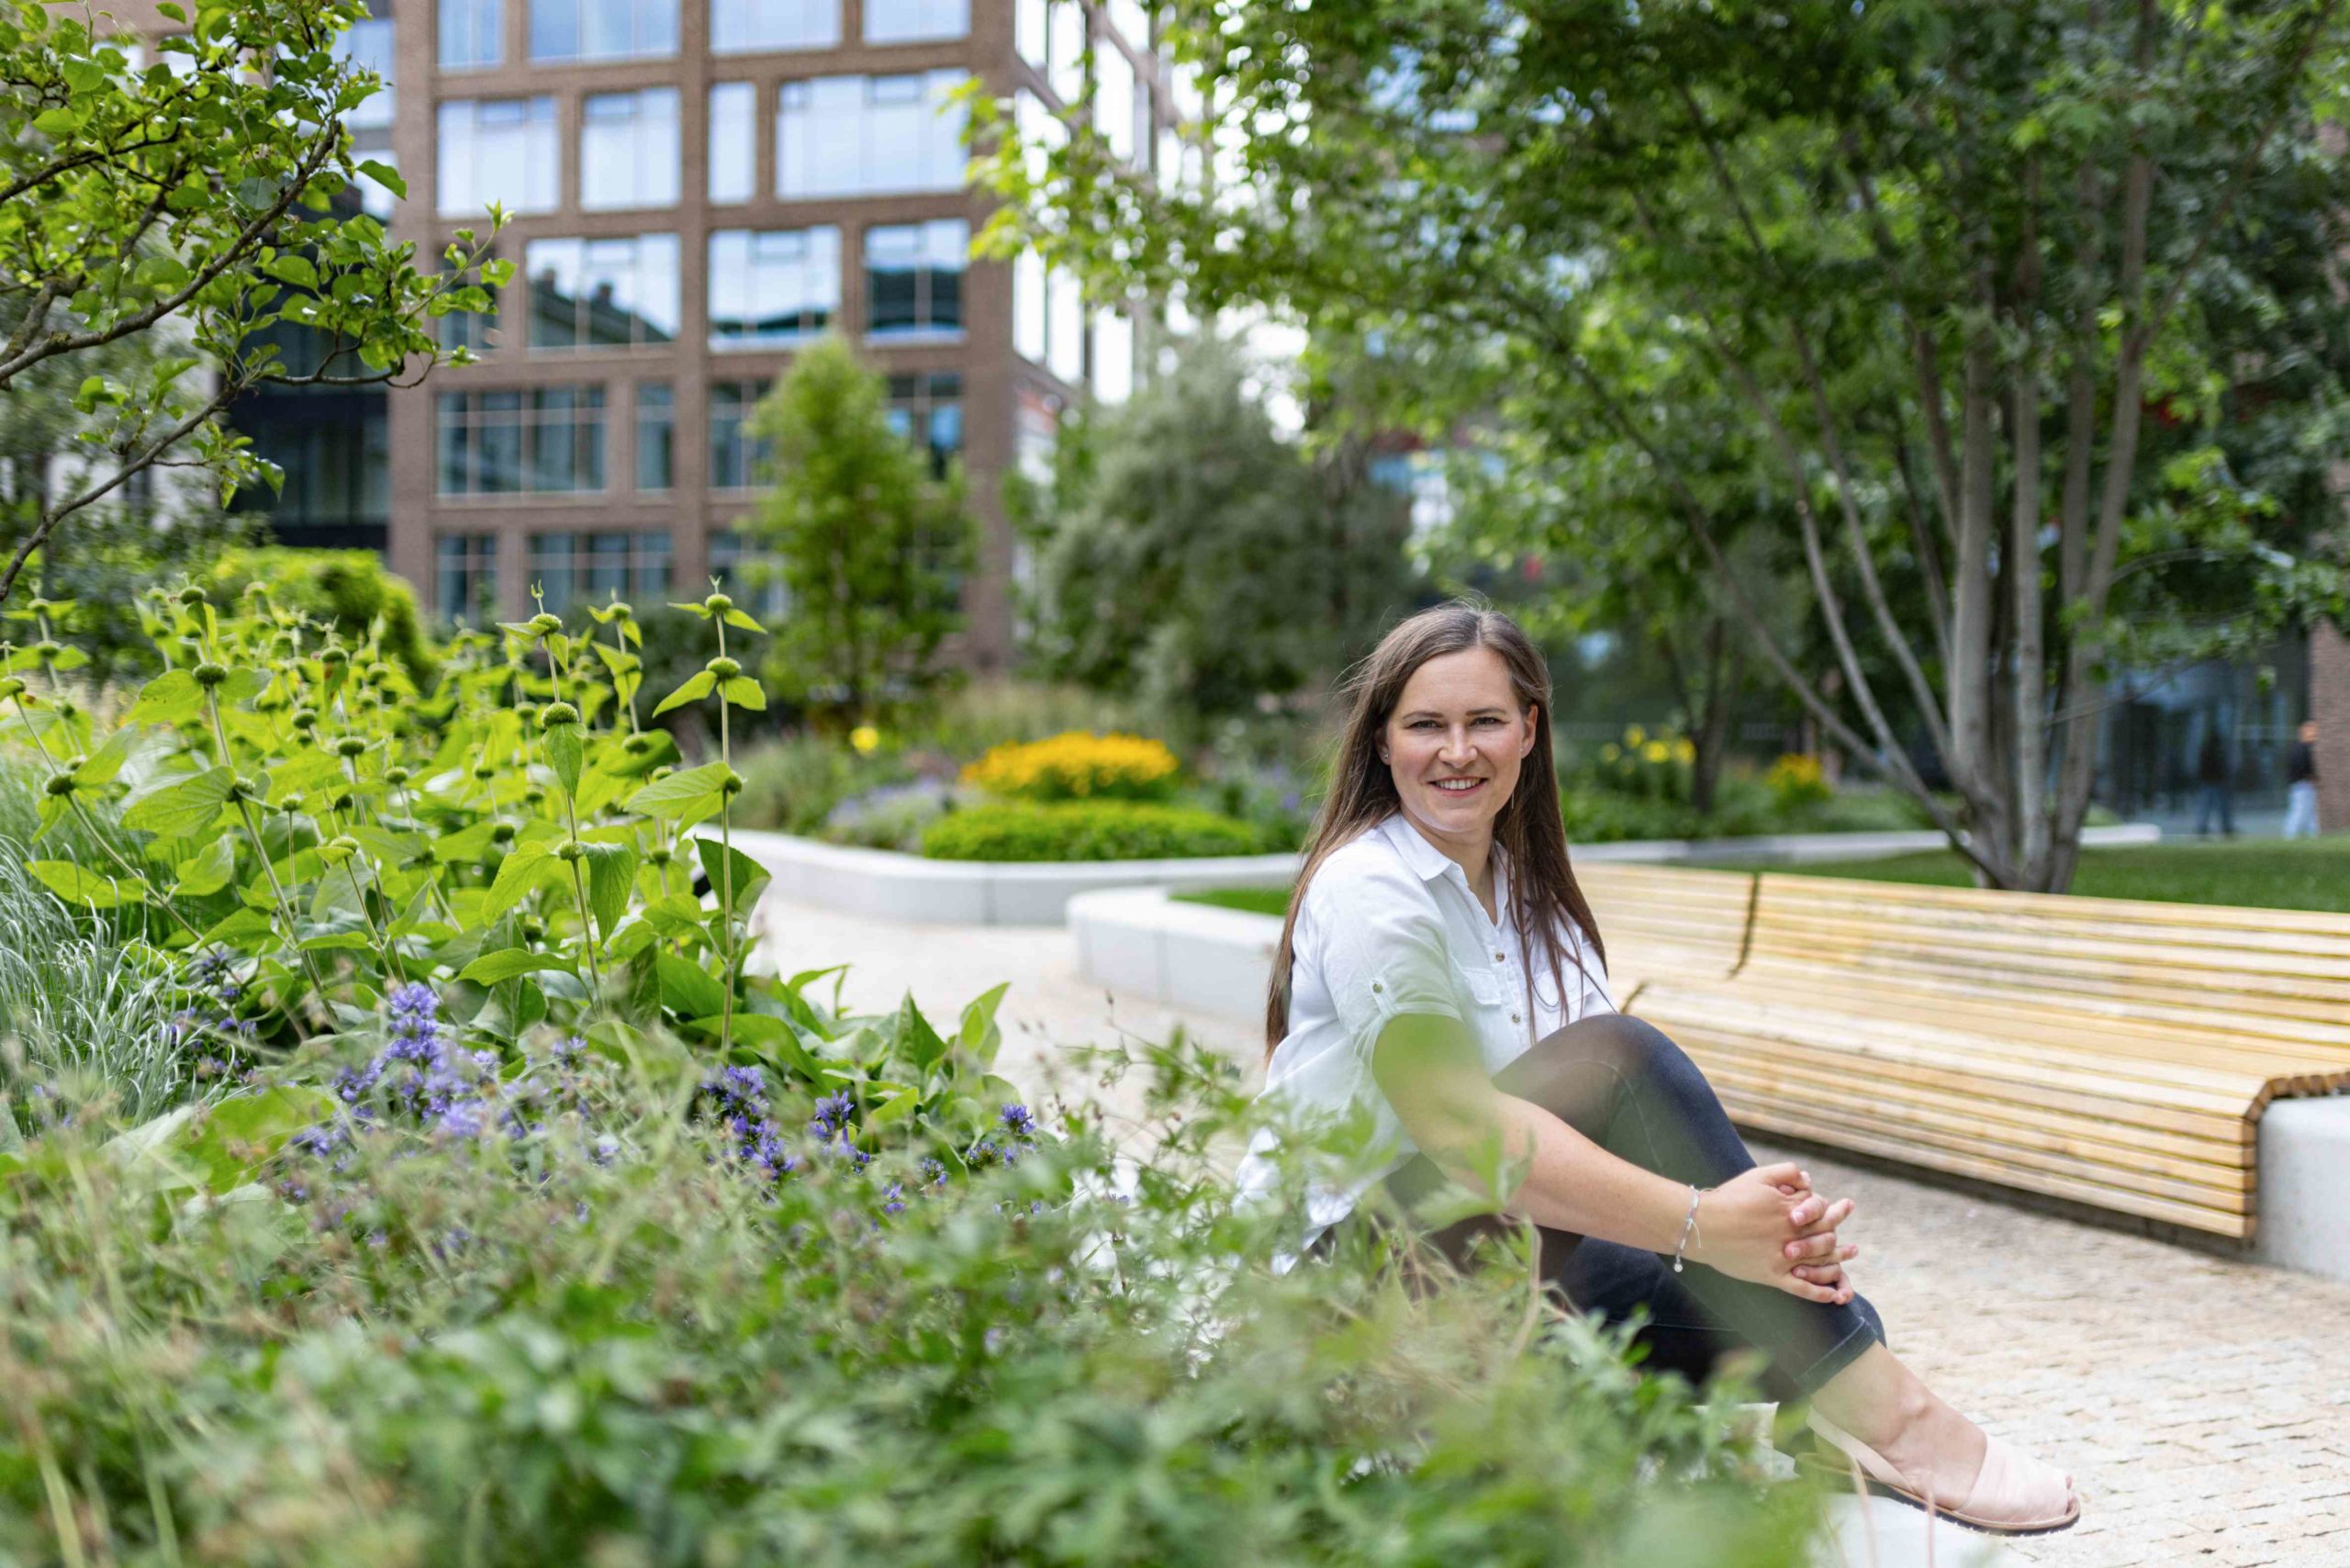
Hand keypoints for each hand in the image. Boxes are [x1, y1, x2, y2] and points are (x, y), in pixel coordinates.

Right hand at [1685, 1162, 1857, 1304]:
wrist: (1702, 1225)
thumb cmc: (1728, 1199)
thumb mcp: (1758, 1176)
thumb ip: (1786, 1173)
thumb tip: (1808, 1179)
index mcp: (1790, 1210)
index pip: (1821, 1210)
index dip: (1833, 1210)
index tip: (1843, 1209)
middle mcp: (1792, 1234)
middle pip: (1826, 1237)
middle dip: (1841, 1241)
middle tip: (1854, 1249)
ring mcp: (1784, 1257)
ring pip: (1819, 1263)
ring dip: (1838, 1265)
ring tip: (1847, 1266)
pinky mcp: (1772, 1276)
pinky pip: (1802, 1288)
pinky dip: (1819, 1293)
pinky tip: (1832, 1296)